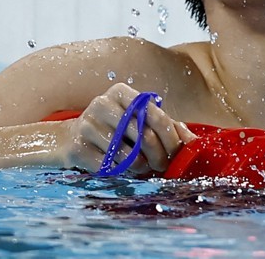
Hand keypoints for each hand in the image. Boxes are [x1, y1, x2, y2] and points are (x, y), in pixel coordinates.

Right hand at [61, 83, 195, 174]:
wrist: (70, 138)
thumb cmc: (113, 129)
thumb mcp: (138, 121)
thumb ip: (167, 127)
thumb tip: (195, 142)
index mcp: (120, 92)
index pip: (156, 116)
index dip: (171, 138)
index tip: (176, 153)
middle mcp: (102, 103)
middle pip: (143, 136)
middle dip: (159, 156)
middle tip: (162, 166)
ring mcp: (87, 124)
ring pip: (126, 154)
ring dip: (140, 167)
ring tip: (142, 167)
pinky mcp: (76, 147)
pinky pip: (108, 166)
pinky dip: (120, 172)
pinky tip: (123, 170)